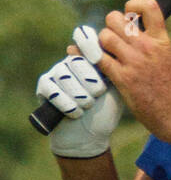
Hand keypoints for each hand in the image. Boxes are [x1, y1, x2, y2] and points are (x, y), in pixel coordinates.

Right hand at [37, 29, 123, 157]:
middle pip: (76, 59)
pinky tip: (76, 113)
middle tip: (98, 94)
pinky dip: (66, 103)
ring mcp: (56, 72)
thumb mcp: (117, 88)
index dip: (91, 47)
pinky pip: (51, 89)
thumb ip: (115, 67)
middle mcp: (72, 61)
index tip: (100, 58)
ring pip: (64, 75)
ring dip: (79, 94)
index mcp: (90, 57)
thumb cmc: (106, 110)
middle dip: (90, 79)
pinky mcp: (44, 86)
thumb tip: (109, 46)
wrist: (90, 136)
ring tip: (88, 106)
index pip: (87, 42)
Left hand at [85, 0, 170, 148]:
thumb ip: (156, 45)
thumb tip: (143, 34)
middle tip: (112, 39)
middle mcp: (147, 47)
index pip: (148, 7)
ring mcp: (134, 62)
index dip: (133, 6)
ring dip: (100, 44)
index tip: (129, 16)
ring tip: (104, 54)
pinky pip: (99, 60)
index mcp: (161, 40)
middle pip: (115, 19)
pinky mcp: (123, 79)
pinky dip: (92, 60)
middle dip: (109, 27)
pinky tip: (94, 65)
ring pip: (104, 37)